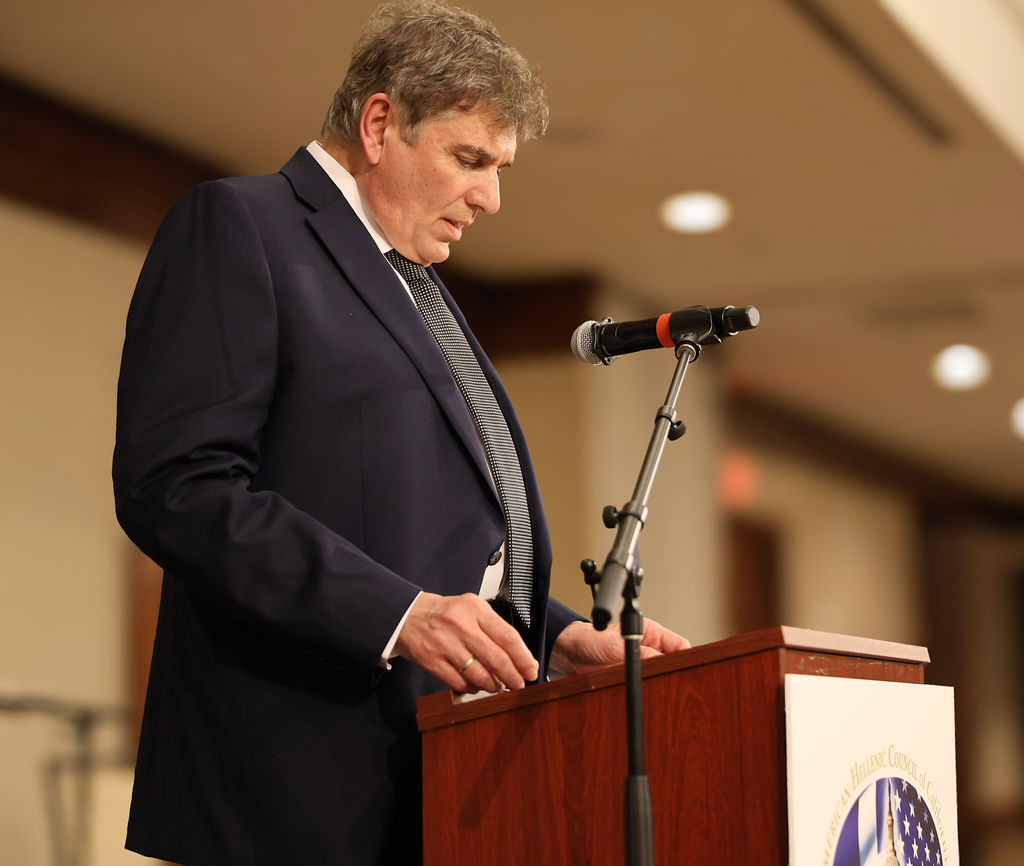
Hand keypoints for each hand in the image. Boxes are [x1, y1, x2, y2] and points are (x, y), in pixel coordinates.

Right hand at [395, 592, 538, 692]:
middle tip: (518, 684)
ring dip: (493, 686)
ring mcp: (444, 644)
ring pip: (479, 675)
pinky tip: (475, 685)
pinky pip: (459, 683)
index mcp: (475, 609)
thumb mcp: (471, 609)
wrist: (407, 615)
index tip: (531, 670)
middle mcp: (460, 625)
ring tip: (496, 686)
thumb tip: (520, 657)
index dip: (524, 658)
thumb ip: (494, 629)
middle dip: (513, 677)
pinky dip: (471, 689)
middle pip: (497, 659)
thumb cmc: (444, 614)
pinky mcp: (431, 661)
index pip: (508, 637)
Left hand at [548, 618, 689, 677]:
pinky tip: (645, 694)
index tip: (688, 668)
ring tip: (656, 688)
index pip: (679, 645)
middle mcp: (649, 648)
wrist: (567, 653)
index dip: (686, 656)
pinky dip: (646, 689)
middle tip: (672, 682)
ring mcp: (641, 663)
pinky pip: (645, 684)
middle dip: (674, 672)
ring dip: (659, 681)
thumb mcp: (616, 645)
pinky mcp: (631, 677)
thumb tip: (660, 662)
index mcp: (650, 633)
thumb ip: (639, 653)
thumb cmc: (589, 639)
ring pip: (661, 674)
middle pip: (673, 661)